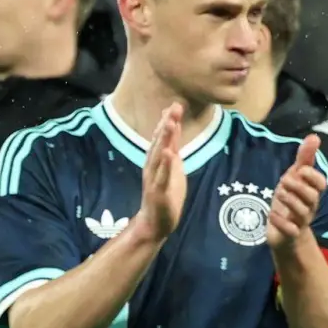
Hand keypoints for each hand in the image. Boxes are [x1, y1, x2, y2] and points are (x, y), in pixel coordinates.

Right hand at [132, 103, 186, 240]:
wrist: (155, 222)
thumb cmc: (165, 194)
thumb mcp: (173, 168)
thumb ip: (172, 148)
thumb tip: (174, 127)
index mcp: (157, 160)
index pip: (162, 138)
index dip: (168, 121)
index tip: (174, 105)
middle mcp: (153, 166)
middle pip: (160, 142)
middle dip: (167, 124)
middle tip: (174, 107)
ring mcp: (154, 178)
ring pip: (159, 156)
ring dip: (164, 139)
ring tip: (170, 123)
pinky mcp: (158, 192)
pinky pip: (162, 177)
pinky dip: (165, 165)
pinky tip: (169, 154)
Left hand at [267, 134, 326, 253]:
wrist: (284, 235)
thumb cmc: (291, 202)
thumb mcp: (295, 178)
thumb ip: (304, 158)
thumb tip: (314, 136)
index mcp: (311, 193)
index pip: (321, 183)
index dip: (312, 175)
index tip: (300, 170)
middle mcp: (309, 207)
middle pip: (312, 197)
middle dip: (298, 186)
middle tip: (284, 181)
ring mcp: (299, 222)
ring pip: (302, 212)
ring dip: (289, 200)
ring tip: (278, 194)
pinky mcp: (289, 234)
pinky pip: (290, 230)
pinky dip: (281, 221)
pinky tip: (272, 214)